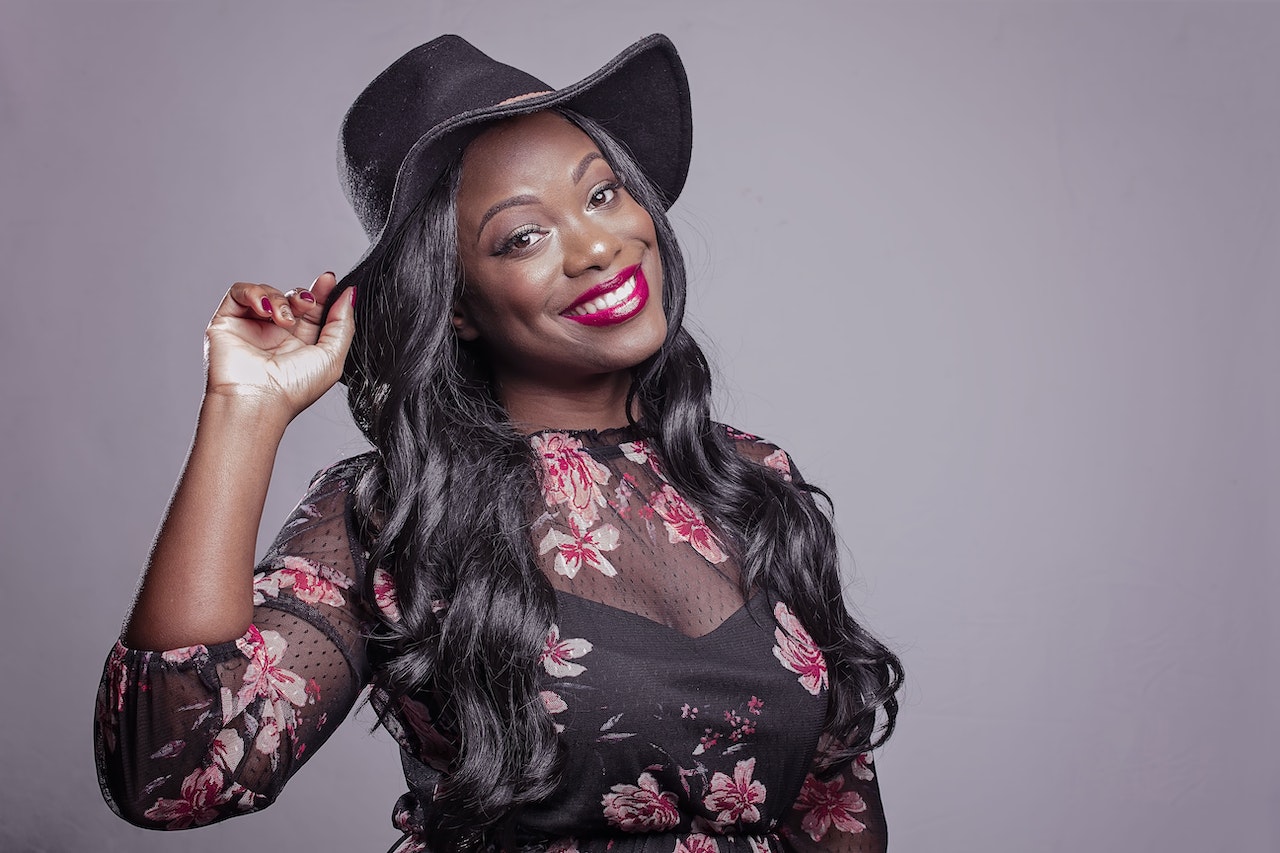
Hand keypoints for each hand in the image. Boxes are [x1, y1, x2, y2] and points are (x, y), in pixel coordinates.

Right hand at [204, 272, 355, 419]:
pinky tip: (265, 310)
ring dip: (281, 298)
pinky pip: (240, 292)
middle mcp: (275, 336)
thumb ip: (343, 323)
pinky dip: (255, 293)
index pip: (312, 310)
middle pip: (291, 298)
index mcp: (301, 345)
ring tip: (283, 320)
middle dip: (302, 295)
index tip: (329, 280)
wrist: (256, 401)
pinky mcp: (227, 321)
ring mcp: (251, 328)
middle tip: (305, 303)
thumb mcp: (332, 357)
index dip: (321, 292)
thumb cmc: (293, 389)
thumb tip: (349, 294)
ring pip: (268, 292)